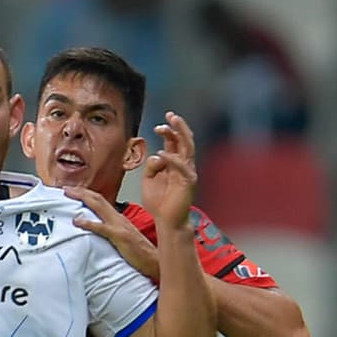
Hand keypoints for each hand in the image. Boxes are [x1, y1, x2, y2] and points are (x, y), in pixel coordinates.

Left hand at [65, 186, 159, 279]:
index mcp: (119, 219)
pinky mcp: (120, 237)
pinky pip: (102, 227)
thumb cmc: (140, 254)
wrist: (156, 262)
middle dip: (80, 191)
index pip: (101, 200)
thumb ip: (111, 232)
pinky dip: (88, 223)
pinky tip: (77, 221)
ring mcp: (120, 226)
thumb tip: (97, 230)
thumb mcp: (123, 239)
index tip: (73, 190)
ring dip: (82, 198)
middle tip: (65, 188)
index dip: (86, 194)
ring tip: (68, 195)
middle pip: (98, 198)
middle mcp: (119, 218)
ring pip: (99, 206)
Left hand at [139, 111, 197, 231]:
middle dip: (178, 127)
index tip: (160, 123)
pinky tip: (162, 153)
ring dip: (180, 134)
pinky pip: (181, 167)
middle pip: (184, 141)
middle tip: (171, 115)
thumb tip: (156, 156)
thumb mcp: (149, 180)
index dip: (169, 131)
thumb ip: (151, 166)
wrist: (166, 221)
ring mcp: (188, 173)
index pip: (175, 143)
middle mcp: (184, 165)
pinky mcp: (188, 182)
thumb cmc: (158, 202)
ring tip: (171, 123)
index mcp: (175, 164)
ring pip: (188, 148)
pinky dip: (172, 159)